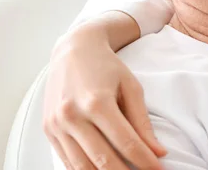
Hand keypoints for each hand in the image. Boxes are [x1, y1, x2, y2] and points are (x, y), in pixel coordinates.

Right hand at [43, 26, 166, 169]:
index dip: (145, 161)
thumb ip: (142, 121)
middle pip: (103, 160)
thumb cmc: (107, 67)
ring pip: (82, 166)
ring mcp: (57, 124)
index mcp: (97, 102)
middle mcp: (73, 115)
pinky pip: (67, 161)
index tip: (159, 169)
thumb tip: (157, 152)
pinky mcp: (48, 130)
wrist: (74, 49)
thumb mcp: (131, 87)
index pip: (126, 143)